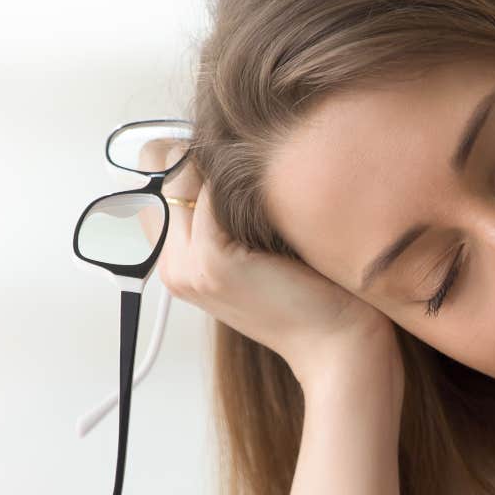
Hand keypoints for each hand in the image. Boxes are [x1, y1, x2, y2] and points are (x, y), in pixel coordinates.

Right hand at [157, 171, 401, 389]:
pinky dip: (238, 178)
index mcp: (178, 265)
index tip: (229, 148)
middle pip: (159, 172)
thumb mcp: (263, 250)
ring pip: (180, 175)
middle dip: (197, 148)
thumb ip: (234, 214)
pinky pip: (210, 192)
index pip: (157, 185)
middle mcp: (172, 268)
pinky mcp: (213, 263)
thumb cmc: (313, 294)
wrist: (338, 345)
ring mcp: (188, 267)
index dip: (187, 156)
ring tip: (267, 172)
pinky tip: (277, 186)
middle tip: (246, 154)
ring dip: (218, 159)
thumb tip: (231, 156)